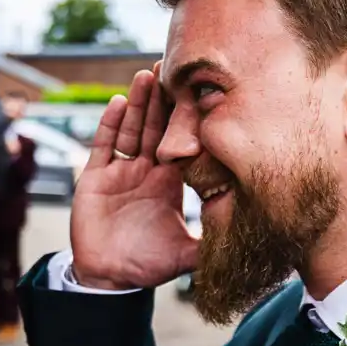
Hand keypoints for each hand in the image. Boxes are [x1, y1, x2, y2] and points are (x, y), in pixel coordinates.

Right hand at [69, 67, 198, 288]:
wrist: (109, 278)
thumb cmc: (146, 265)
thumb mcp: (187, 253)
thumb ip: (213, 244)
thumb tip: (251, 242)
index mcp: (168, 183)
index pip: (181, 143)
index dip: (188, 120)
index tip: (200, 93)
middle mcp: (145, 172)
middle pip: (156, 127)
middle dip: (163, 98)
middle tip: (174, 67)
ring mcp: (120, 173)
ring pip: (131, 129)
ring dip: (140, 103)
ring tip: (148, 75)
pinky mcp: (96, 178)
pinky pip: (103, 146)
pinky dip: (110, 125)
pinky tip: (120, 103)